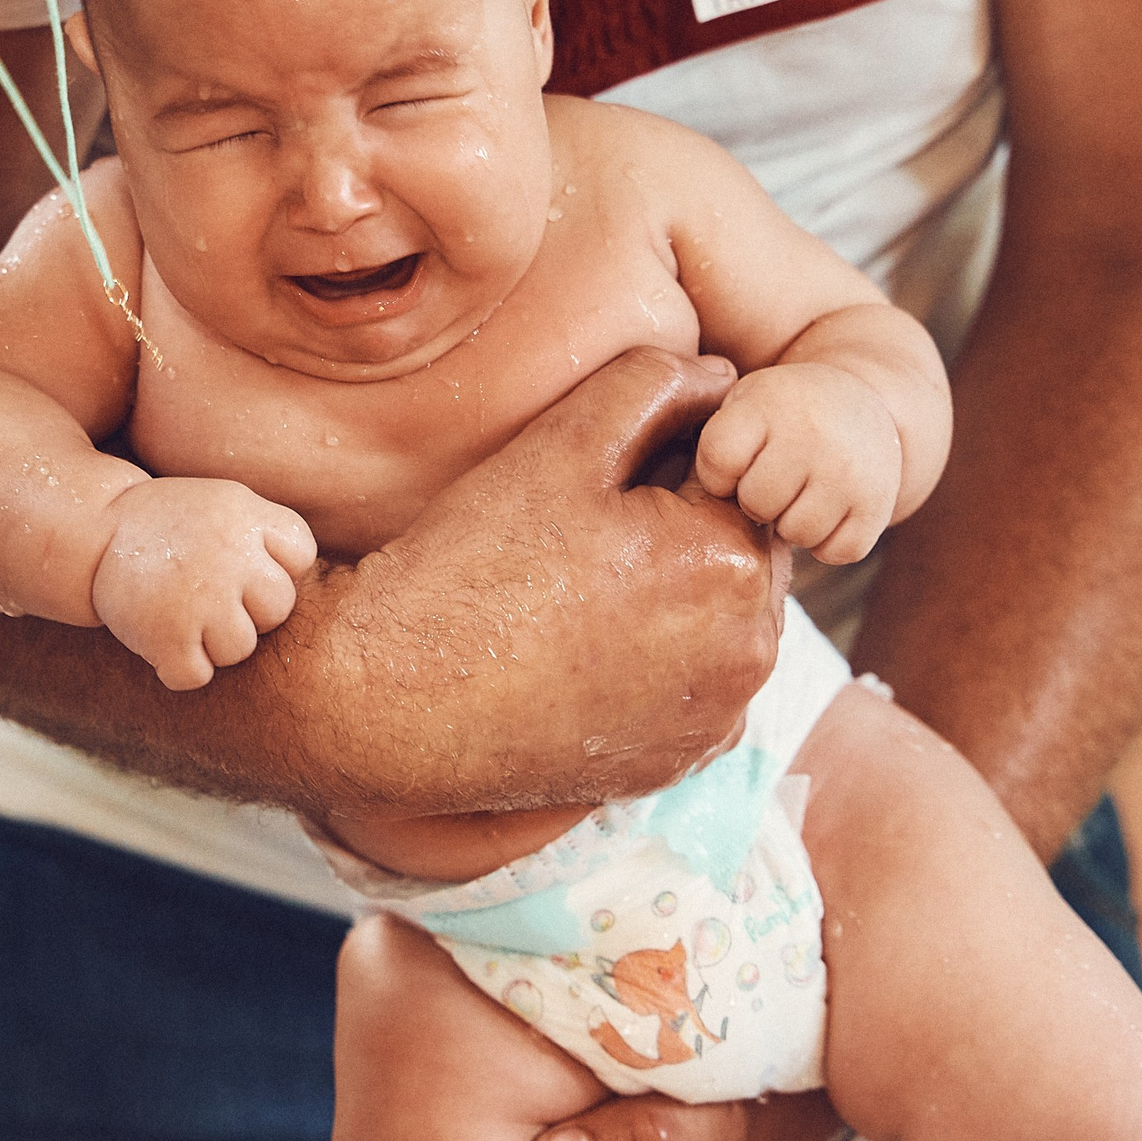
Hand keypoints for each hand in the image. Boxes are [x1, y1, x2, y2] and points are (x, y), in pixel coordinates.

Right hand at [93, 478, 317, 690]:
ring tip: (183, 613)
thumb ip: (271, 537)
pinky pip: (198, 675)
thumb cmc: (171, 524)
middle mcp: (229, 554)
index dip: (272, 567)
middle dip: (248, 611)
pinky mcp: (167, 636)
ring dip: (214, 642)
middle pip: (278, 609)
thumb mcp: (228, 504)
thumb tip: (343, 593)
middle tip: (207, 595)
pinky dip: (179, 667)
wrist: (94, 530)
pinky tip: (162, 638)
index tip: (237, 562)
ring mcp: (199, 597)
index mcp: (247, 515)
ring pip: (240, 649)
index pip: (300, 556)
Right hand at [301, 348, 789, 817]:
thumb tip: (722, 377)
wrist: (393, 696)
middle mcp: (748, 655)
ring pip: (722, 622)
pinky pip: (695, 688)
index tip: (592, 484)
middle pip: (739, 553)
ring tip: (577, 591)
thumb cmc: (473, 563)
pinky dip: (659, 664)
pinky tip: (584, 649)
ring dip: (677, 596)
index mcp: (734, 565)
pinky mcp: (678, 763)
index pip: (736, 478)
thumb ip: (658, 384)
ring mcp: (716, 720)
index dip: (665, 462)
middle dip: (684, 530)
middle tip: (580, 537)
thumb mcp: (564, 442)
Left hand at [693, 363, 900, 564]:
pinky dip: (827, 542)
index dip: (719, 474)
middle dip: (756, 500)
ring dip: (791, 523)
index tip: (735, 463)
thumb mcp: (742, 404)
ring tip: (798, 492)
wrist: (858, 405)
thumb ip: (708, 440)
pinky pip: (835, 552)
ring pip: (797, 533)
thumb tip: (681, 506)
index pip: (719, 462)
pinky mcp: (877, 505)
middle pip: (757, 503)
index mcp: (768, 403)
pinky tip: (826, 509)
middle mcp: (813, 433)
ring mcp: (850, 471)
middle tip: (771, 479)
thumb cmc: (778, 416)